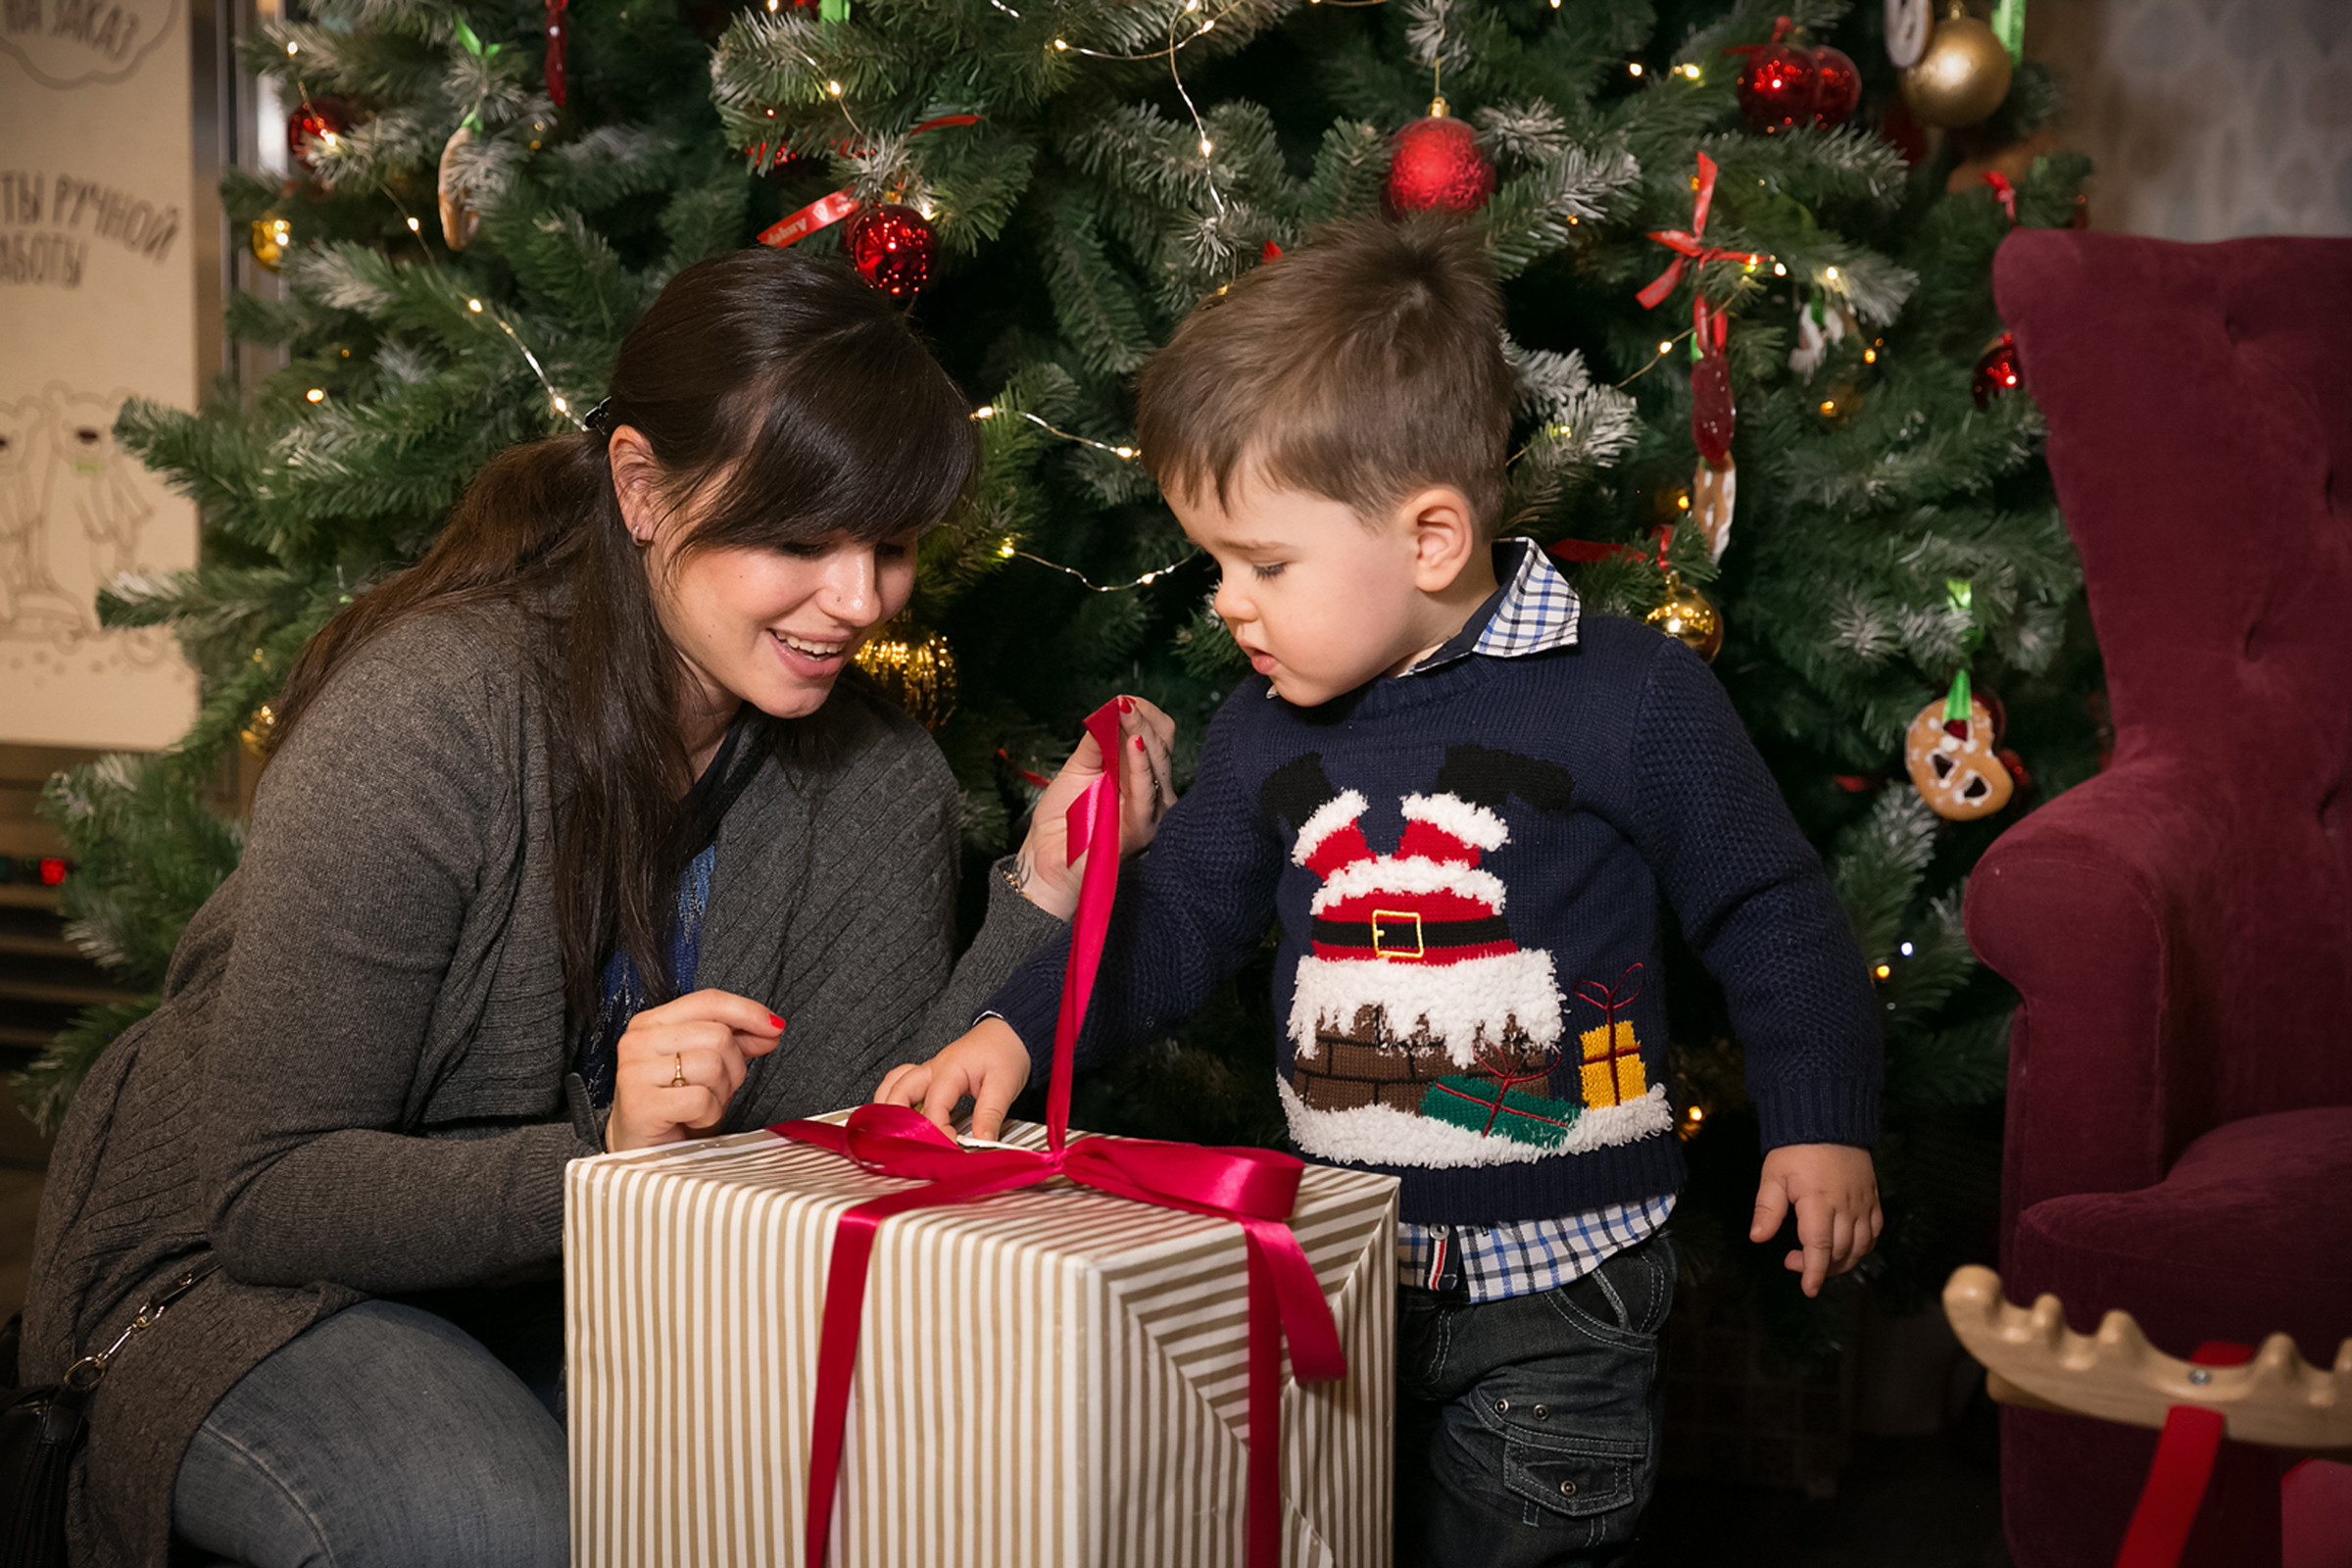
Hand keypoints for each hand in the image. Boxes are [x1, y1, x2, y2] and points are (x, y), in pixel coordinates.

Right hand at [606, 989, 785, 1151]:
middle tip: (718, 1088)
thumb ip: (736, 1041)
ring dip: (720, 1093)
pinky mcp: (640, 1103)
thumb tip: (769, 1028)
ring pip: (712, 1064)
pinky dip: (708, 1114)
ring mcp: (635, 1071)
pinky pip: (701, 1099)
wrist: (647, 1152)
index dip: (747, 1012)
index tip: (773, 1027)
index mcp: (652, 1023)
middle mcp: (638, 1041)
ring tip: (702, 1105)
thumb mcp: (709, 1066)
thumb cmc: (676, 1109)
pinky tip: (691, 1119)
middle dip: (734, 1067)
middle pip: (717, 1034)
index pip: (708, 1001)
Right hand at [871, 1017, 1032, 1141]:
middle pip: (898, 1093)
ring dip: (888, 1110)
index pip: (933, 1109)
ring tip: (893, 1135)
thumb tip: (981, 1143)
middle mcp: (931, 1069)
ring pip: (892, 1086)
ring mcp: (927, 1072)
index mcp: (949, 1070)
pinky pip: (899, 1084)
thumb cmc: (1005, 1053)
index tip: (949, 1150)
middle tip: (907, 1146)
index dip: (937, 1133)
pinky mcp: (928, 1076)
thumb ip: (989, 1116)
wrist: (1008, 1032)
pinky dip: (893, 1100)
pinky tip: (899, 1118)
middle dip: (897, 1121)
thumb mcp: (1004, 1085)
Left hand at [1014, 696, 1176, 921]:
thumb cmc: (1061, 819)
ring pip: (1159, 762)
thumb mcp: (1079, 767)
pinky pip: (1146, 791)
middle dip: (1143, 719)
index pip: (1159, 736)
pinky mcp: (1141, 829)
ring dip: (1142, 732)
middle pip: (1163, 745)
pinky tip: (1133, 742)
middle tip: (1124, 704)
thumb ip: (1097, 740)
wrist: (1045, 859)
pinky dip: (1139, 763)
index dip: (1145, 715)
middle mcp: (1152, 793)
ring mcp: (1151, 812)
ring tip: (1126, 712)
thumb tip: (1115, 707)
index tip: (1123, 702)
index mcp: (1140, 776)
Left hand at [1750, 1143, 1882, 1297]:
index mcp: (1819, 1202)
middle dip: (1819, 1267)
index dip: (1814, 1273)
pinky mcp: (1872, 1198)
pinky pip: (1874, 1232)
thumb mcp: (1773, 1176)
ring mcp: (1863, 1203)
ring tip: (1817, 1258)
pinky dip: (1862, 1247)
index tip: (1809, 1289)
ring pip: (1860, 1247)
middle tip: (1792, 1260)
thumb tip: (1758, 1238)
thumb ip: (1767, 1210)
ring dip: (1841, 1261)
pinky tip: (1844, 1246)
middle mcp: (1846, 1206)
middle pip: (1841, 1253)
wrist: (1828, 1121)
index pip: (1820, 1248)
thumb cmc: (1796, 1148)